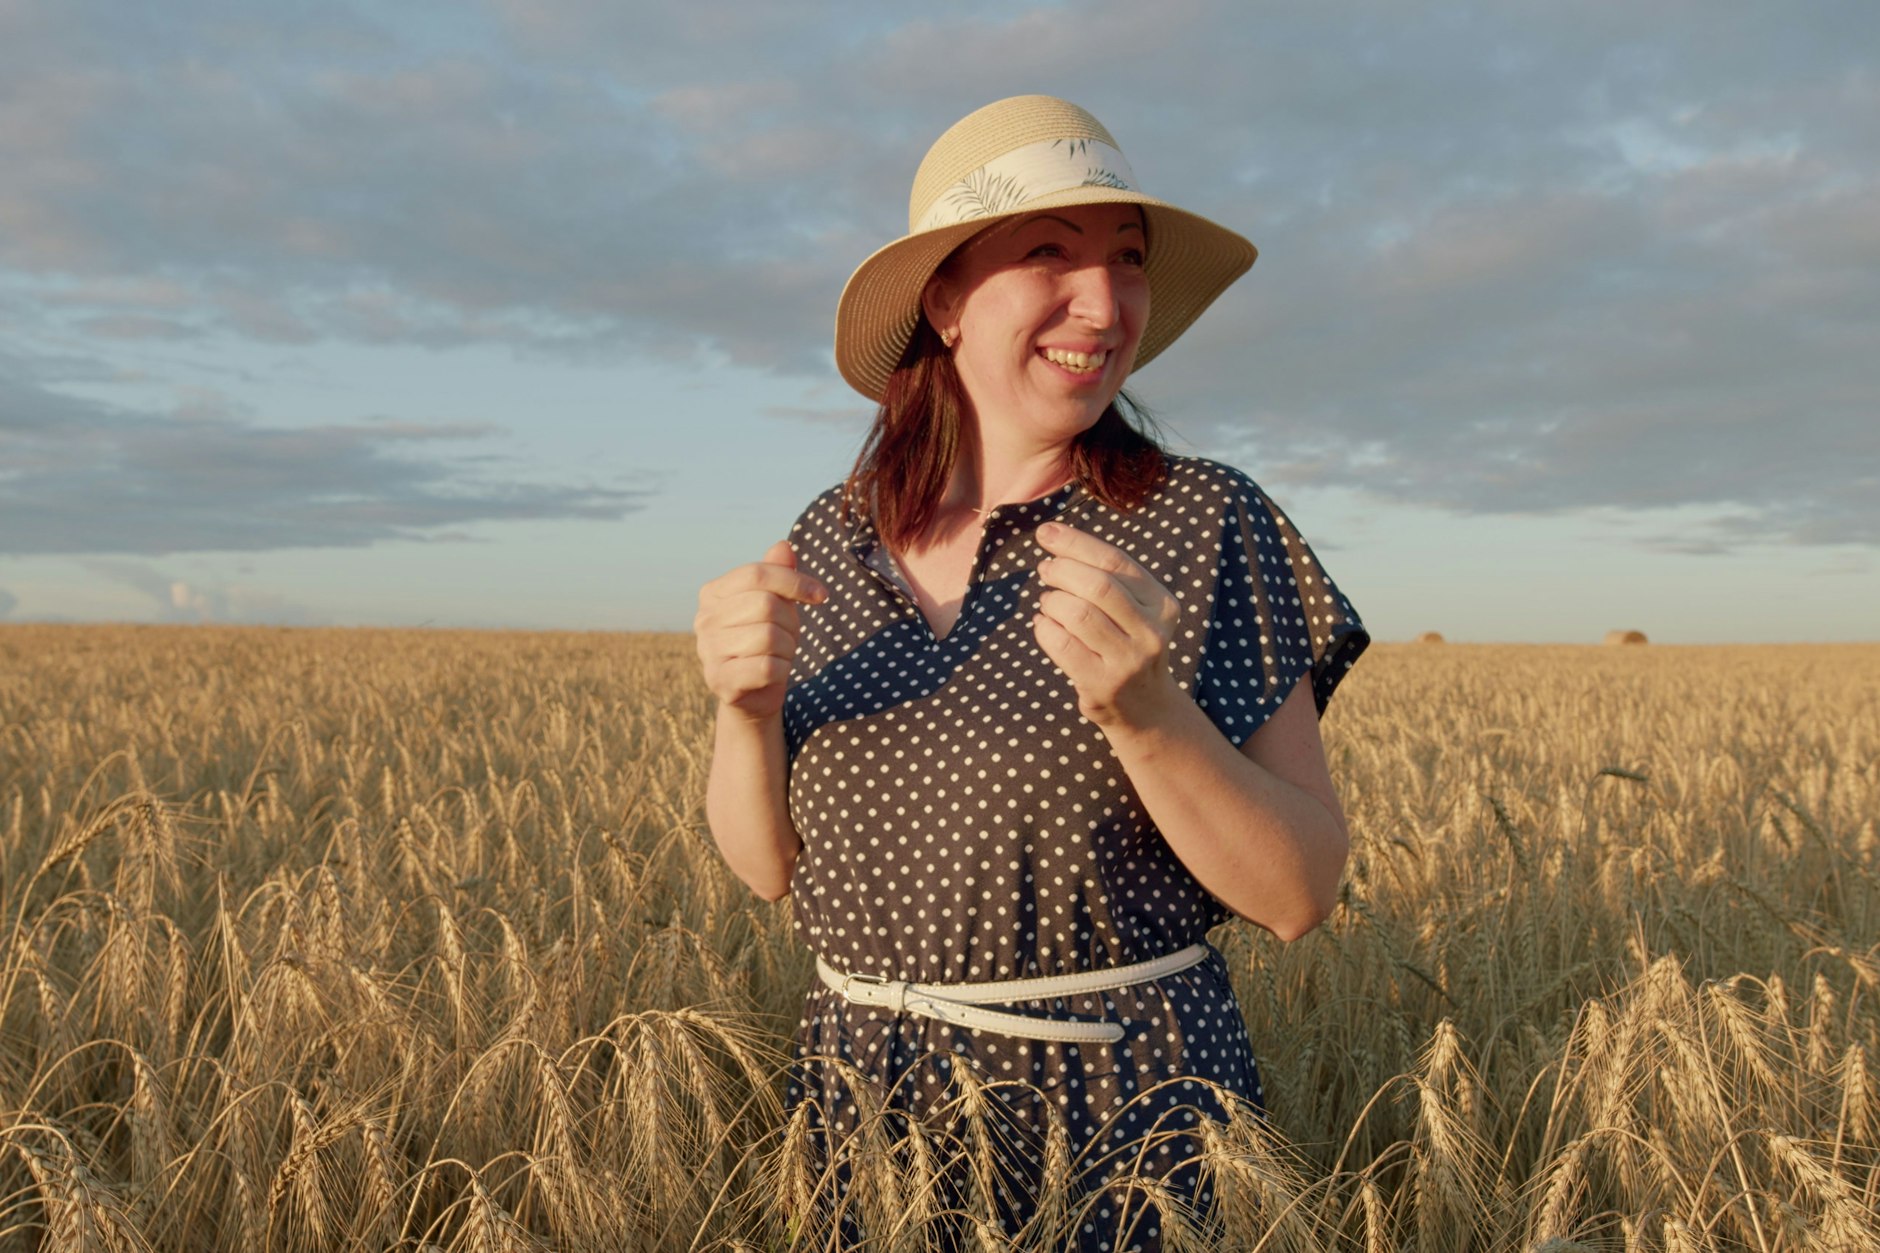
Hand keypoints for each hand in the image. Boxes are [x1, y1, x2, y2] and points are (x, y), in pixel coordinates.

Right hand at [694, 539, 826, 720]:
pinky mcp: (719, 680)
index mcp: (713, 592)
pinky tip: (774, 673)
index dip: (795, 581)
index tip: (821, 595)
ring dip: (788, 648)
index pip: (757, 574)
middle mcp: (704, 619)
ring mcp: (707, 650)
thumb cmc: (766, 641)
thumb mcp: (775, 602)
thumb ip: (777, 574)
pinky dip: (782, 670)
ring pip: (769, 637)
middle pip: (766, 604)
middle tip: (789, 635)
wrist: (754, 692)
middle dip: (791, 621)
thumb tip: (783, 546)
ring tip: (779, 654)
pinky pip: (767, 667)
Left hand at [1032, 521, 1183, 730]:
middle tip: (1045, 570)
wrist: (1145, 707)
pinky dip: (1043, 628)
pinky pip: (1062, 644)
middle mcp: (1152, 632)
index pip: (1115, 561)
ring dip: (1052, 601)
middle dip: (1062, 570)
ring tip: (1048, 602)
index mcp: (1162, 604)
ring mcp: (1129, 661)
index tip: (1046, 532)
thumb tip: (1054, 537)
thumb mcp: (1133, 610)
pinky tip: (1043, 624)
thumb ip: (1106, 577)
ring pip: (1078, 613)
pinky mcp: (1103, 684)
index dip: (1076, 543)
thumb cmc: (1126, 644)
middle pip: (1098, 585)